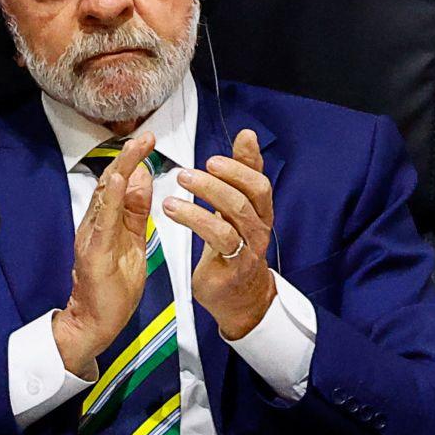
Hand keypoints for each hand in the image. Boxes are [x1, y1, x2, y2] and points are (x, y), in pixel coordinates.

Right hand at [53, 133, 155, 377]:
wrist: (95, 322)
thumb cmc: (113, 287)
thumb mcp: (133, 242)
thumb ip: (136, 212)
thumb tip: (143, 179)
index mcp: (107, 221)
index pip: (119, 183)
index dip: (133, 160)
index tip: (148, 140)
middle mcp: (95, 223)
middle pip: (110, 182)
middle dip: (128, 157)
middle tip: (145, 136)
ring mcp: (91, 236)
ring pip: (105, 195)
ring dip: (121, 169)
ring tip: (135, 148)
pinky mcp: (92, 252)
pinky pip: (102, 220)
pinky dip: (109, 198)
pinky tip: (117, 180)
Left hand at [164, 128, 275, 339]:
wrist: (239, 297)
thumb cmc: (235, 248)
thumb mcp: (237, 209)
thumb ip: (241, 174)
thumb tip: (246, 136)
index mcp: (260, 211)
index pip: (259, 181)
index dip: (243, 163)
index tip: (219, 152)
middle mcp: (259, 227)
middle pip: (250, 195)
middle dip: (221, 177)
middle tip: (189, 169)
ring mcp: (250, 247)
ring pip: (235, 215)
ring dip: (205, 196)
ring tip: (177, 185)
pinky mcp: (234, 265)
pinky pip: (219, 238)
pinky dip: (195, 219)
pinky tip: (173, 210)